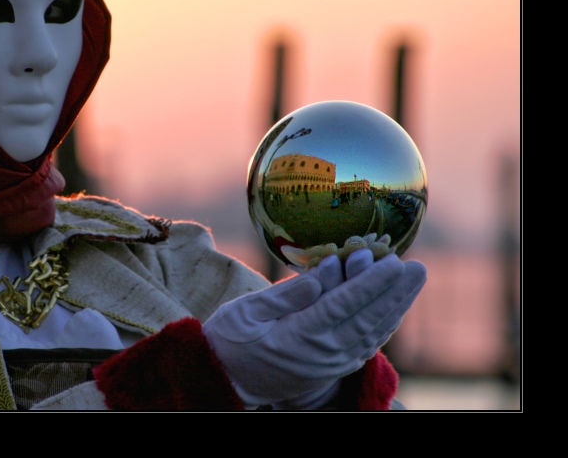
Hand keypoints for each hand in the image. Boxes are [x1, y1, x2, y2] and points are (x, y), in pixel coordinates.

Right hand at [203, 250, 425, 408]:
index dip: (370, 284)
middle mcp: (321, 353)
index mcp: (298, 336)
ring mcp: (330, 364)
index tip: (392, 263)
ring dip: (396, 306)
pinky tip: (395, 307)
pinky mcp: (332, 367)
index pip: (343, 306)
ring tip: (413, 281)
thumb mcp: (245, 311)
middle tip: (418, 268)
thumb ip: (284, 295)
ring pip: (372, 333)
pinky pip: (365, 345)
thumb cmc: (229, 339)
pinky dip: (384, 324)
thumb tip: (320, 276)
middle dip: (395, 292)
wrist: (225, 379)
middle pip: (367, 320)